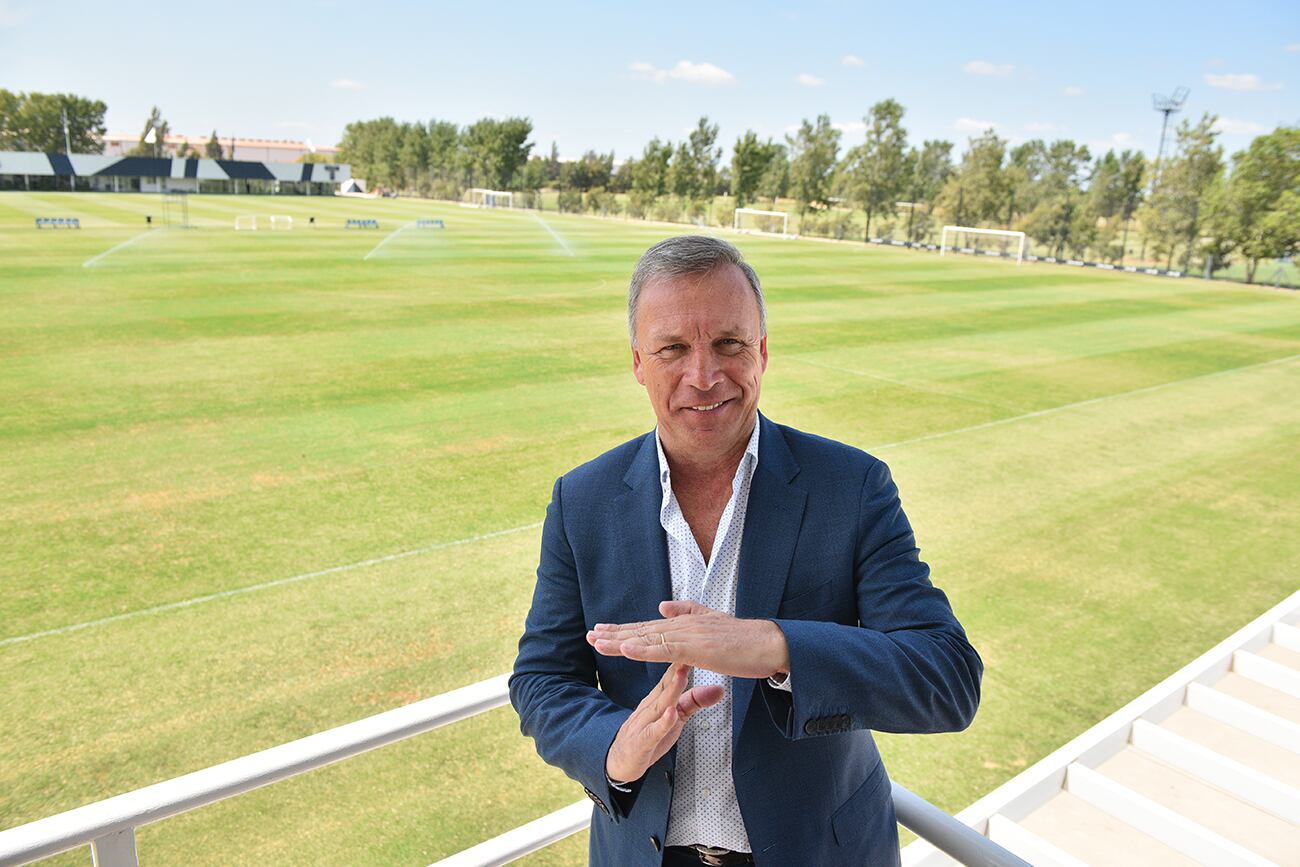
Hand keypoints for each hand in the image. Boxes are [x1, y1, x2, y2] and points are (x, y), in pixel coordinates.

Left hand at [588, 600, 790, 679]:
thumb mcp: (712, 623)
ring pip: (648, 638)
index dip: (624, 630)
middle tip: (590, 635)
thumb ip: (687, 612)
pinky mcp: (698, 648)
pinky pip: (665, 650)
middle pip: (643, 630)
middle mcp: (683, 625)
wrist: (770, 643)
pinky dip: (644, 649)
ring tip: (598, 642)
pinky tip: (626, 649)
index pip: (648, 627)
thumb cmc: (744, 640)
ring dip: (621, 641)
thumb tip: (662, 605)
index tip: (602, 631)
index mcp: (685, 623)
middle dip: (614, 634)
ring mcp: (689, 635)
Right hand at [605, 662, 722, 783]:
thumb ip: (695, 702)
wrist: (620, 762)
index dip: (682, 659)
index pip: (671, 675)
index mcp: (658, 698)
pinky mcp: (642, 742)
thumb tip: (719, 688)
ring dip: (670, 689)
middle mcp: (650, 706)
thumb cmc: (649, 735)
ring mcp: (644, 723)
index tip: (696, 642)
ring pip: (659, 704)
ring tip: (681, 675)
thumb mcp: (676, 717)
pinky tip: (671, 714)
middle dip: (677, 668)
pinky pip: (654, 732)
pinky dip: (663, 723)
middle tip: (689, 651)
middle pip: (664, 685)